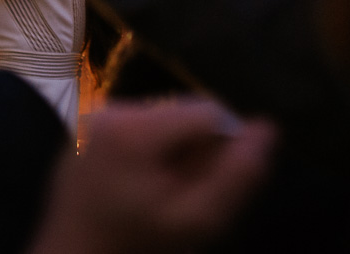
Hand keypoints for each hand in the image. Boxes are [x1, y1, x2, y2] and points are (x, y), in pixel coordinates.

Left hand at [29, 99, 274, 253]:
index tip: (211, 185)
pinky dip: (148, 150)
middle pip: (182, 111)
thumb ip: (237, 175)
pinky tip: (138, 187)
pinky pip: (134, 126)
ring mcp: (91, 116)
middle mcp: (110, 108)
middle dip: (196, 149)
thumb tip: (266, 128)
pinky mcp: (83, 128)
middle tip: (186, 196)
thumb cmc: (136, 248)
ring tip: (160, 194)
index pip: (208, 110)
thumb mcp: (197, 221)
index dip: (224, 146)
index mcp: (134, 127)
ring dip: (173, 150)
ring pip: (161, 118)